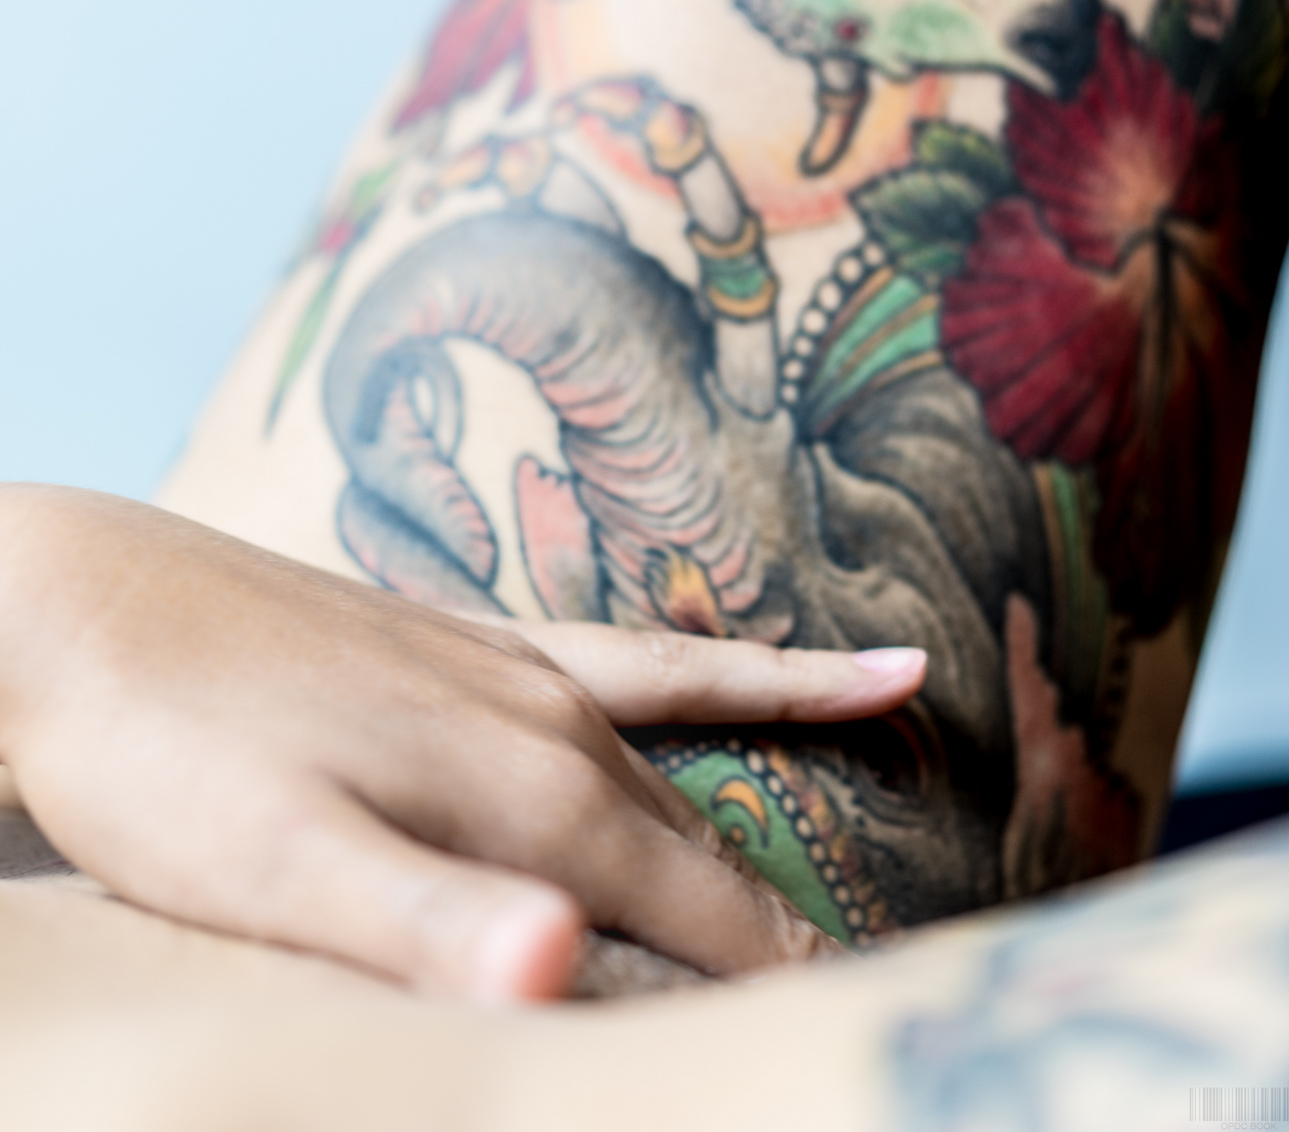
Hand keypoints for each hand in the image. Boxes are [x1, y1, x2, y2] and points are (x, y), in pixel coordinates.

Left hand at [0, 486, 924, 1001]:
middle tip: (841, 1004)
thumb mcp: (282, 870)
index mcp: (533, 791)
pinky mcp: (485, 643)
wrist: (82, 609)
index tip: (836, 1034)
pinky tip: (851, 666)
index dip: (767, 986)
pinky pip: (649, 662)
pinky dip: (755, 675)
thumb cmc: (170, 762)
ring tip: (839, 900)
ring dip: (748, 844)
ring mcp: (525, 669)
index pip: (698, 914)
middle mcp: (555, 722)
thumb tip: (563, 973)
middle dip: (767, 939)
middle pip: (697, 855)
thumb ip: (430, 925)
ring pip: (678, 773)